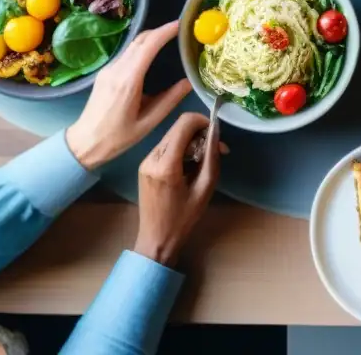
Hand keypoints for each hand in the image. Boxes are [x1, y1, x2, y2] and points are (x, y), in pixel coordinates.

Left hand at [66, 21, 190, 170]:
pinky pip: (127, 53)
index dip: (165, 32)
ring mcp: (108, 70)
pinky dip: (142, 47)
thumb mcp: (149, 122)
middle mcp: (116, 70)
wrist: (84, 142)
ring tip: (170, 39)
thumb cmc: (118, 137)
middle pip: (139, 40)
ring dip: (151, 37)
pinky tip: (153, 53)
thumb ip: (170, 100)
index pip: (147, 47)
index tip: (181, 25)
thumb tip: (189, 82)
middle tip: (181, 29)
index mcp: (128, 81)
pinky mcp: (105, 73)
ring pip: (132, 45)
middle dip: (160, 31)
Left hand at [134, 112, 221, 266]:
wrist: (156, 239)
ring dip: (190, 141)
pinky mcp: (144, 165)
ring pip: (172, 136)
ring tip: (202, 162)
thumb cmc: (184, 218)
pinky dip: (181, 149)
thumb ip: (211, 156)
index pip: (184, 124)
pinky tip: (189, 167)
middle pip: (178, 128)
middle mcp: (152, 158)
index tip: (216, 135)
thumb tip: (216, 130)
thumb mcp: (205, 188)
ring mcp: (145, 161)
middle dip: (199, 133)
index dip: (203, 121)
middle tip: (215, 151)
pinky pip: (166, 147)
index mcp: (166, 164)